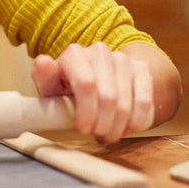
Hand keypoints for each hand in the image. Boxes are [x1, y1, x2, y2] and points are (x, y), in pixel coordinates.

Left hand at [31, 42, 153, 143]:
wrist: (92, 80)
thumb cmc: (66, 87)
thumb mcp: (50, 86)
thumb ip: (44, 77)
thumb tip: (43, 62)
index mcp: (74, 54)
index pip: (86, 84)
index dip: (88, 111)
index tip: (85, 130)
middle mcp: (99, 52)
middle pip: (108, 96)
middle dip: (104, 123)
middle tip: (99, 136)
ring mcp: (122, 58)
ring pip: (127, 100)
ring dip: (119, 125)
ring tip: (109, 134)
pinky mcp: (140, 68)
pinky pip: (145, 99)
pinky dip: (137, 119)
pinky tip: (128, 128)